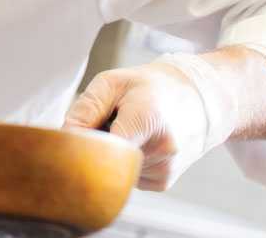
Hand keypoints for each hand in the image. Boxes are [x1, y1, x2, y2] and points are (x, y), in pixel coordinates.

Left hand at [64, 53, 238, 190]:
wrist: (200, 99)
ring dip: (112, 155)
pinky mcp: (163, 182)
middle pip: (105, 161)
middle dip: (96, 147)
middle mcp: (161, 149)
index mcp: (148, 119)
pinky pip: (127, 177)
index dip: (82, 144)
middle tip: (104, 126)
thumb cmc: (152, 87)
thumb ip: (85, 108)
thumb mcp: (113, 82)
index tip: (74, 138)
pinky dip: (124, 163)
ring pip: (115, 171)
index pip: (103, 147)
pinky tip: (138, 144)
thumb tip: (65, 137)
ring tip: (127, 131)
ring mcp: (164, 169)